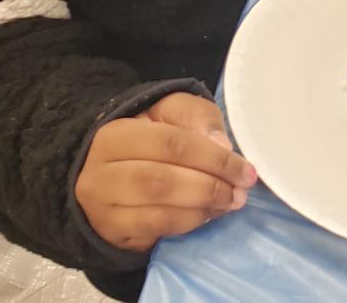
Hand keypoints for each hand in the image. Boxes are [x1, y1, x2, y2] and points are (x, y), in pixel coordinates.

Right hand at [74, 92, 256, 253]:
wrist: (115, 167)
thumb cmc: (150, 133)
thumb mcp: (173, 111)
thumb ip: (198, 119)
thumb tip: (222, 146)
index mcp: (114, 134)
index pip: (170, 144)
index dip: (212, 158)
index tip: (244, 169)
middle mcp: (101, 174)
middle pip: (162, 181)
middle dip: (210, 186)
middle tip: (241, 190)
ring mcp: (104, 209)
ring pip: (160, 212)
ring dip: (203, 208)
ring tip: (230, 202)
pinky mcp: (114, 234)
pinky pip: (157, 232)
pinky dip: (189, 223)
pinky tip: (209, 213)